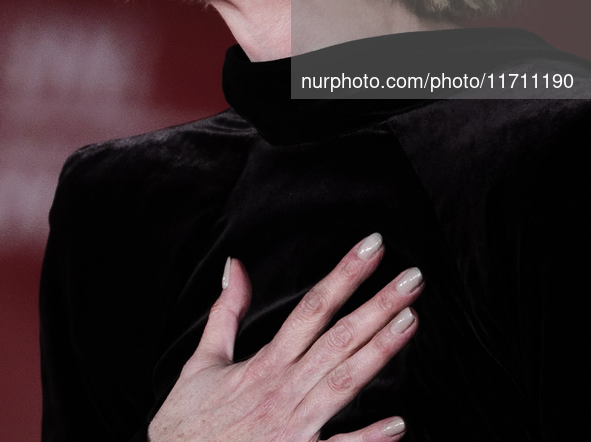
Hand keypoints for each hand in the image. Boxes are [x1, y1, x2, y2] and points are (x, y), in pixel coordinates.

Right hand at [148, 233, 422, 441]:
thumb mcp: (202, 361)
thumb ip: (225, 312)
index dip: (345, 274)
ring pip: (343, 382)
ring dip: (379, 352)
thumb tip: (235, 265)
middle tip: (413, 277)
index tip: (373, 247)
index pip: (313, 306)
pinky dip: (366, 441)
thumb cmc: (187, 423)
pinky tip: (398, 424)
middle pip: (338, 337)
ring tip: (411, 320)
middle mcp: (283, 389)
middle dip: (378, 304)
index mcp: (265, 363)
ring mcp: (292, 428)